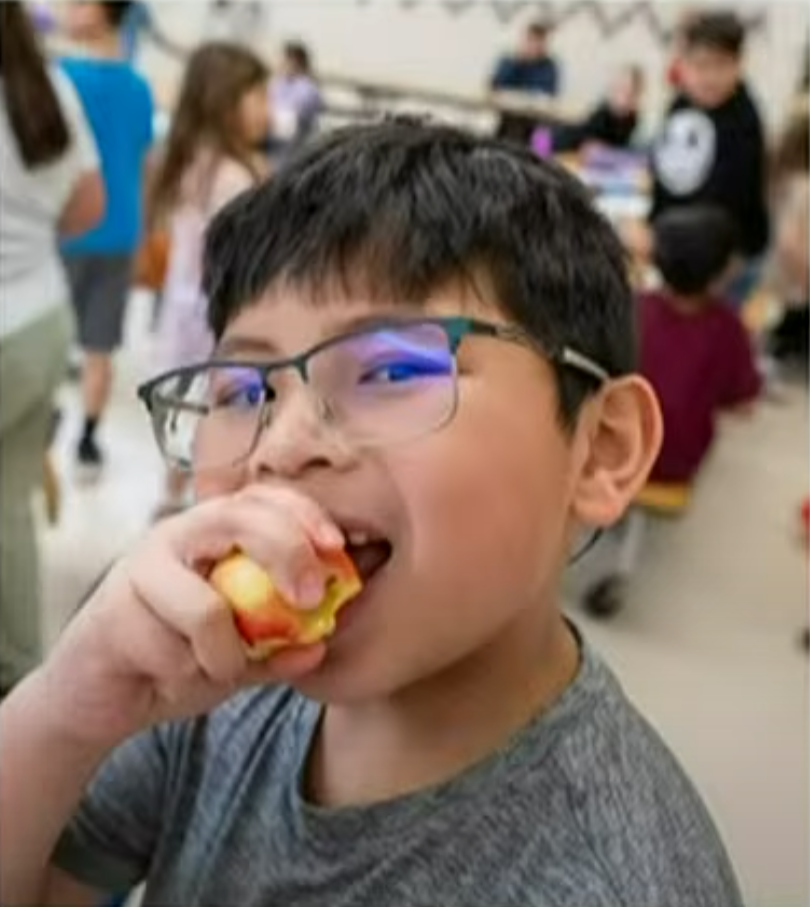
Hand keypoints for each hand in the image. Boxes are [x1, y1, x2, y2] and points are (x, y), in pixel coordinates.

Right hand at [33, 486, 343, 751]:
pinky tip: (170, 677)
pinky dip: (190, 675)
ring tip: (217, 670)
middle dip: (286, 552)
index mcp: (212, 534)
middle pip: (238, 518)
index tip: (337, 546)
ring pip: (210, 607)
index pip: (262, 498)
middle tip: (309, 599)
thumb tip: (322, 643)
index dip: (303, 513)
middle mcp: (176, 537)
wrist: (101, 696)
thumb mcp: (243, 653)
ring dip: (228, 656)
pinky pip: (176, 650)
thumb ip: (279, 645)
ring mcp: (141, 568)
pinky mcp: (114, 610)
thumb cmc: (179, 659)